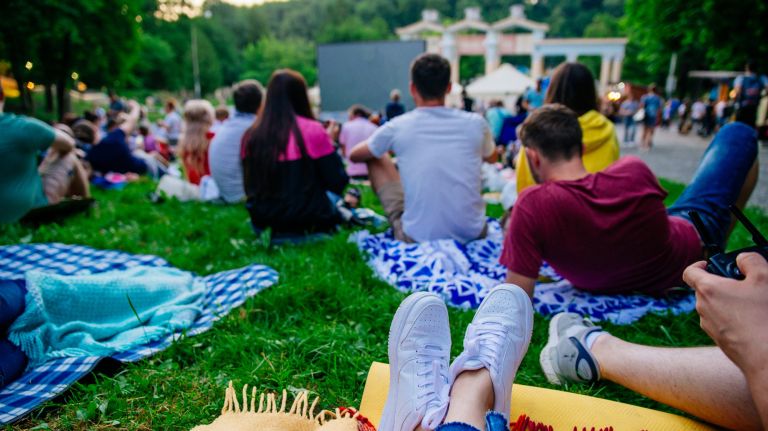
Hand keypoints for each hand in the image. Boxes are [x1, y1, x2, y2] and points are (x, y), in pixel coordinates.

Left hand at [683, 253, 767, 375]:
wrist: (765, 356)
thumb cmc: (763, 316)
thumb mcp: (763, 278)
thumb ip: (750, 260)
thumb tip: (742, 258)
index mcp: (708, 289)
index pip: (690, 272)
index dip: (699, 264)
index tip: (711, 264)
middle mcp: (702, 308)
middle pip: (705, 289)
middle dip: (722, 283)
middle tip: (744, 284)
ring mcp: (709, 326)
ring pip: (714, 306)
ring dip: (728, 301)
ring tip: (752, 304)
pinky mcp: (719, 340)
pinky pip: (721, 322)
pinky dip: (733, 318)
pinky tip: (752, 321)